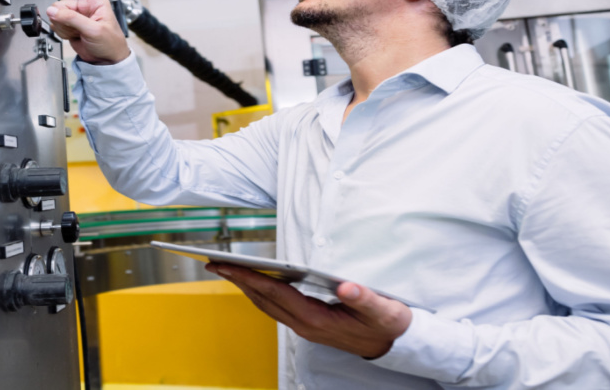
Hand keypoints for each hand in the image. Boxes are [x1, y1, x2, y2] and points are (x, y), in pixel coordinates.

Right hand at [41, 0, 130, 64]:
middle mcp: (84, 6)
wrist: (107, 61)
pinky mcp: (69, 26)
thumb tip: (53, 10)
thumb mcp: (94, 30)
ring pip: (56, 16)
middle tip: (75, 28)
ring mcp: (75, 17)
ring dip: (63, 27)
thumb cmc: (111, 43)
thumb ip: (72, 19)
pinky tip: (73, 36)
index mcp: (94, 0)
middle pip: (60, 4)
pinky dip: (62, 32)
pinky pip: (56, 25)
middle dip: (64, 18)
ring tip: (77, 33)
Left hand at [206, 262, 411, 358]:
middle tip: (215, 263)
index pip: (275, 294)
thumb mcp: (383, 310)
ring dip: (246, 286)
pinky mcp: (308, 324)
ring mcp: (305, 326)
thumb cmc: (388, 325)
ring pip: (266, 305)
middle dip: (237, 280)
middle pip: (263, 300)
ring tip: (228, 269)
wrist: (395, 346)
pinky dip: (261, 292)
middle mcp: (305, 325)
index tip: (227, 265)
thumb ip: (364, 298)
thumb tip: (346, 288)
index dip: (249, 278)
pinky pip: (276, 307)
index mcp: (317, 320)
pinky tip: (256, 281)